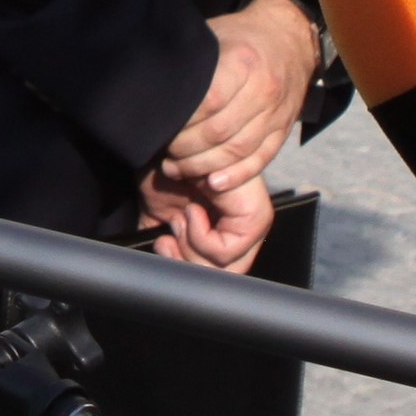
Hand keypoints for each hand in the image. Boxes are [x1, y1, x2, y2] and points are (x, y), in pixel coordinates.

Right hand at [139, 167, 274, 272]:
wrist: (170, 139)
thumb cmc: (166, 165)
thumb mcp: (161, 213)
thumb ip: (168, 242)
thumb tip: (164, 269)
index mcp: (226, 227)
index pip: (218, 272)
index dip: (186, 268)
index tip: (163, 245)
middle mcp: (244, 227)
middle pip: (223, 276)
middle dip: (186, 263)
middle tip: (168, 237)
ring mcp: (253, 222)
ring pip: (226, 268)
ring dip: (190, 247)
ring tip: (181, 216)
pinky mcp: (254, 215)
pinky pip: (227, 251)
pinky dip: (199, 237)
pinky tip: (192, 209)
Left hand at [159, 0, 318, 195]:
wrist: (290, 38)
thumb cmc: (240, 37)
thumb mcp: (214, 36)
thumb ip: (191, 62)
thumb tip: (152, 84)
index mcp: (243, 62)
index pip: (209, 101)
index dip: (182, 121)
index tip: (159, 128)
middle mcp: (263, 90)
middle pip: (220, 131)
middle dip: (186, 149)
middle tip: (164, 154)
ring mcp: (276, 113)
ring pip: (238, 151)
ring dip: (204, 166)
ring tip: (177, 169)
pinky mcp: (284, 130)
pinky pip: (261, 160)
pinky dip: (235, 175)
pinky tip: (212, 183)